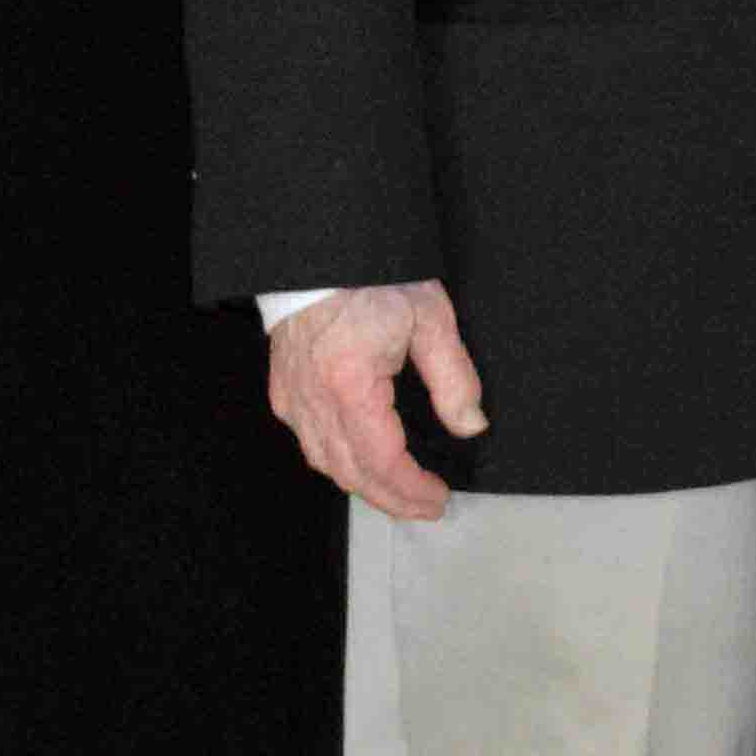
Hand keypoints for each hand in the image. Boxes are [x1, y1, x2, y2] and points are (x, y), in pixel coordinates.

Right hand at [268, 281, 487, 521]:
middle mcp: (313, 400)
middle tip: (425, 506)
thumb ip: (454, 378)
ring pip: (326, 464)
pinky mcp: (284, 390)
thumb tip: (471, 423)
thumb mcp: (429, 318)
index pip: (382, 462)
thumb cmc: (369, 274)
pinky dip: (339, 462)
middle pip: (352, 473)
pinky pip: (310, 443)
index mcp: (350, 384)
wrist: (319, 249)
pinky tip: (362, 461)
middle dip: (392, 498)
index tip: (437, 499)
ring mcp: (293, 398)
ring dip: (365, 485)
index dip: (411, 490)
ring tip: (399, 491)